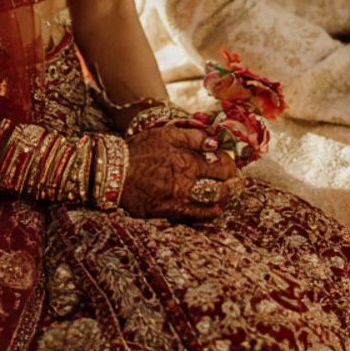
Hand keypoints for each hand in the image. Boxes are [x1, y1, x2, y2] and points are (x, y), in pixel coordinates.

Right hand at [120, 124, 241, 221]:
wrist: (114, 173)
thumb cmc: (139, 150)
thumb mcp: (165, 134)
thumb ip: (193, 137)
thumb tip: (215, 142)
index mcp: (187, 162)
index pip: (222, 166)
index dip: (231, 165)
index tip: (231, 163)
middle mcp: (187, 184)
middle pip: (222, 187)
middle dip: (232, 183)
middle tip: (235, 180)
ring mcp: (179, 201)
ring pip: (213, 204)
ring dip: (224, 199)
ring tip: (227, 193)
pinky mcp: (170, 213)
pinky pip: (197, 216)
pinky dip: (209, 212)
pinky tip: (213, 208)